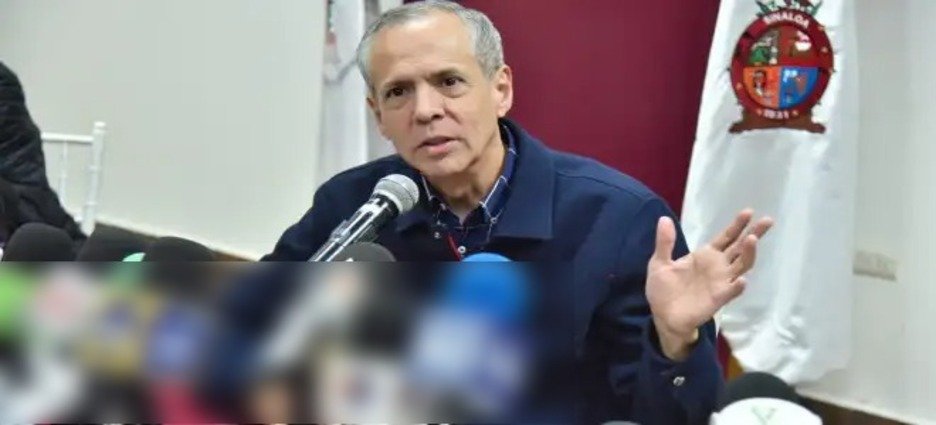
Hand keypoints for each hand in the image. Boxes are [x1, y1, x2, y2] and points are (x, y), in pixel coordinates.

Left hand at [646, 209, 773, 359]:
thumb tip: (664, 219)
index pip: (726, 237)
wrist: (662, 316)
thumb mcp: (660, 262)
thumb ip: (665, 242)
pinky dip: (737, 286)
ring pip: (741, 266)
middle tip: (767, 221)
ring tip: (752, 240)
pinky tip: (742, 280)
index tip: (749, 212)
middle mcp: (718, 267)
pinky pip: (731, 291)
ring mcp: (720, 282)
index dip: (737, 225)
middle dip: (754, 234)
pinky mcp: (718, 299)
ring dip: (749, 254)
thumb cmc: (663, 289)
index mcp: (705, 255)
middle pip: (741, 248)